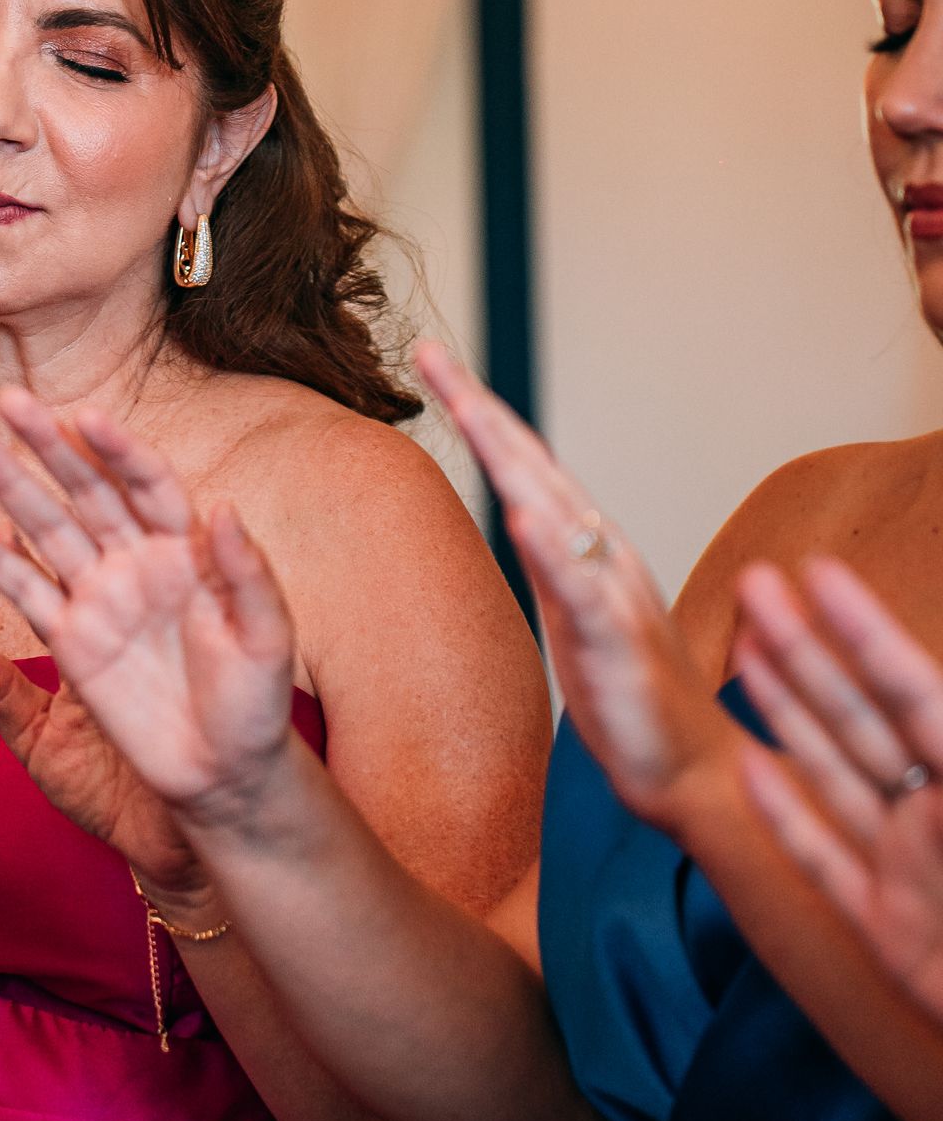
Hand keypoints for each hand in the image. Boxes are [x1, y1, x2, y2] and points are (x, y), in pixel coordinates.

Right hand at [0, 388, 302, 909]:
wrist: (224, 775)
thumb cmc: (256, 708)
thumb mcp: (269, 642)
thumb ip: (249, 575)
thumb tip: (223, 506)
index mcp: (189, 551)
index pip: (150, 484)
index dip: (120, 450)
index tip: (89, 416)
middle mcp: (139, 563)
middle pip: (89, 490)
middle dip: (49, 444)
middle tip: (10, 398)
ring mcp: (102, 599)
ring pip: (50, 528)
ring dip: (12, 485)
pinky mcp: (73, 643)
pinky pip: (28, 593)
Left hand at [416, 341, 732, 832]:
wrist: (691, 767)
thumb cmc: (629, 692)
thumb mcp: (572, 612)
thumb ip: (547, 560)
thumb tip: (517, 514)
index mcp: (583, 544)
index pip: (521, 463)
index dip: (476, 409)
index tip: (428, 359)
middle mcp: (601, 552)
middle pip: (531, 466)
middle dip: (478, 407)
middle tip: (428, 352)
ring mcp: (613, 595)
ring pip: (554, 512)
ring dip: (510, 458)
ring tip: (466, 405)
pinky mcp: (620, 646)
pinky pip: (583, 594)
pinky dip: (552, 553)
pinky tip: (523, 517)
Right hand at [733, 556, 942, 1023]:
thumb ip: (940, 725)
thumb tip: (925, 691)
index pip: (912, 688)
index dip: (864, 631)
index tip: (818, 571)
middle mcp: (938, 818)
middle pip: (862, 719)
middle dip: (809, 651)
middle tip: (755, 586)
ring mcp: (910, 874)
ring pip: (836, 777)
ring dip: (786, 712)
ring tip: (743, 648)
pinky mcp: (889, 935)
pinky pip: (827, 866)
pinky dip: (784, 819)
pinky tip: (743, 771)